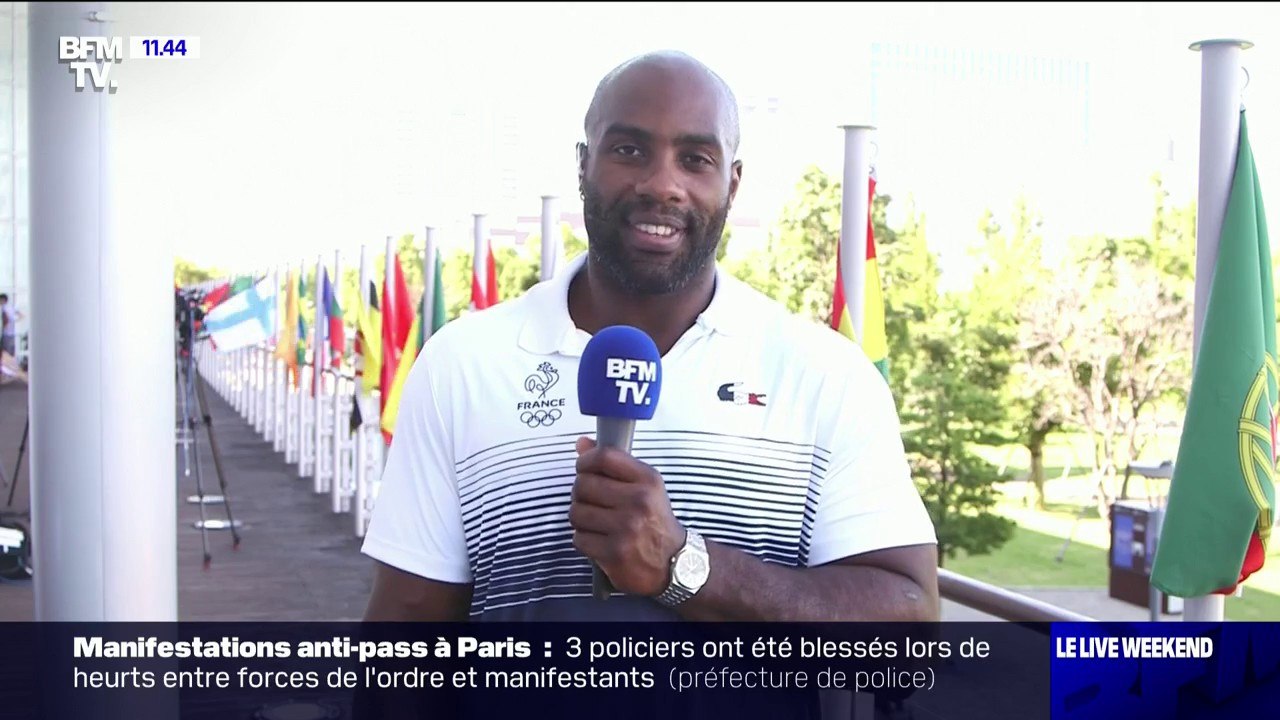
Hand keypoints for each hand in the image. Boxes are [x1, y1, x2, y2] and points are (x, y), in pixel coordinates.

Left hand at [569, 436, 685, 596]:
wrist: (674, 563)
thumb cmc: (654, 521)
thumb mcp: (645, 486)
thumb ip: (614, 464)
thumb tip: (582, 442)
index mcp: (647, 480)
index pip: (604, 457)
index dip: (585, 461)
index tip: (584, 469)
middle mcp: (639, 501)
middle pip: (583, 484)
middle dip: (581, 493)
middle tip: (592, 502)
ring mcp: (626, 528)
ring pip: (576, 512)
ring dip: (581, 518)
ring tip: (596, 523)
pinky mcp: (614, 553)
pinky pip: (579, 538)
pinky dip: (584, 540)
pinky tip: (600, 540)